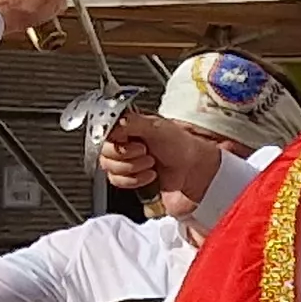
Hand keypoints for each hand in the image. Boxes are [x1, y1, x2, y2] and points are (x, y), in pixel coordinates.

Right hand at [99, 112, 218, 201]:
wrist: (196, 174)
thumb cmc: (184, 148)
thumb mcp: (157, 128)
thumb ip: (131, 122)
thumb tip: (112, 120)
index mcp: (131, 126)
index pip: (104, 130)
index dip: (115, 139)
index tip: (131, 140)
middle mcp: (127, 141)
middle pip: (105, 151)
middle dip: (127, 155)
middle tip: (146, 152)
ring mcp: (128, 161)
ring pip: (110, 168)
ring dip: (133, 168)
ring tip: (151, 163)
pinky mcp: (131, 178)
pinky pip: (117, 181)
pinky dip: (135, 180)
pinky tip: (150, 175)